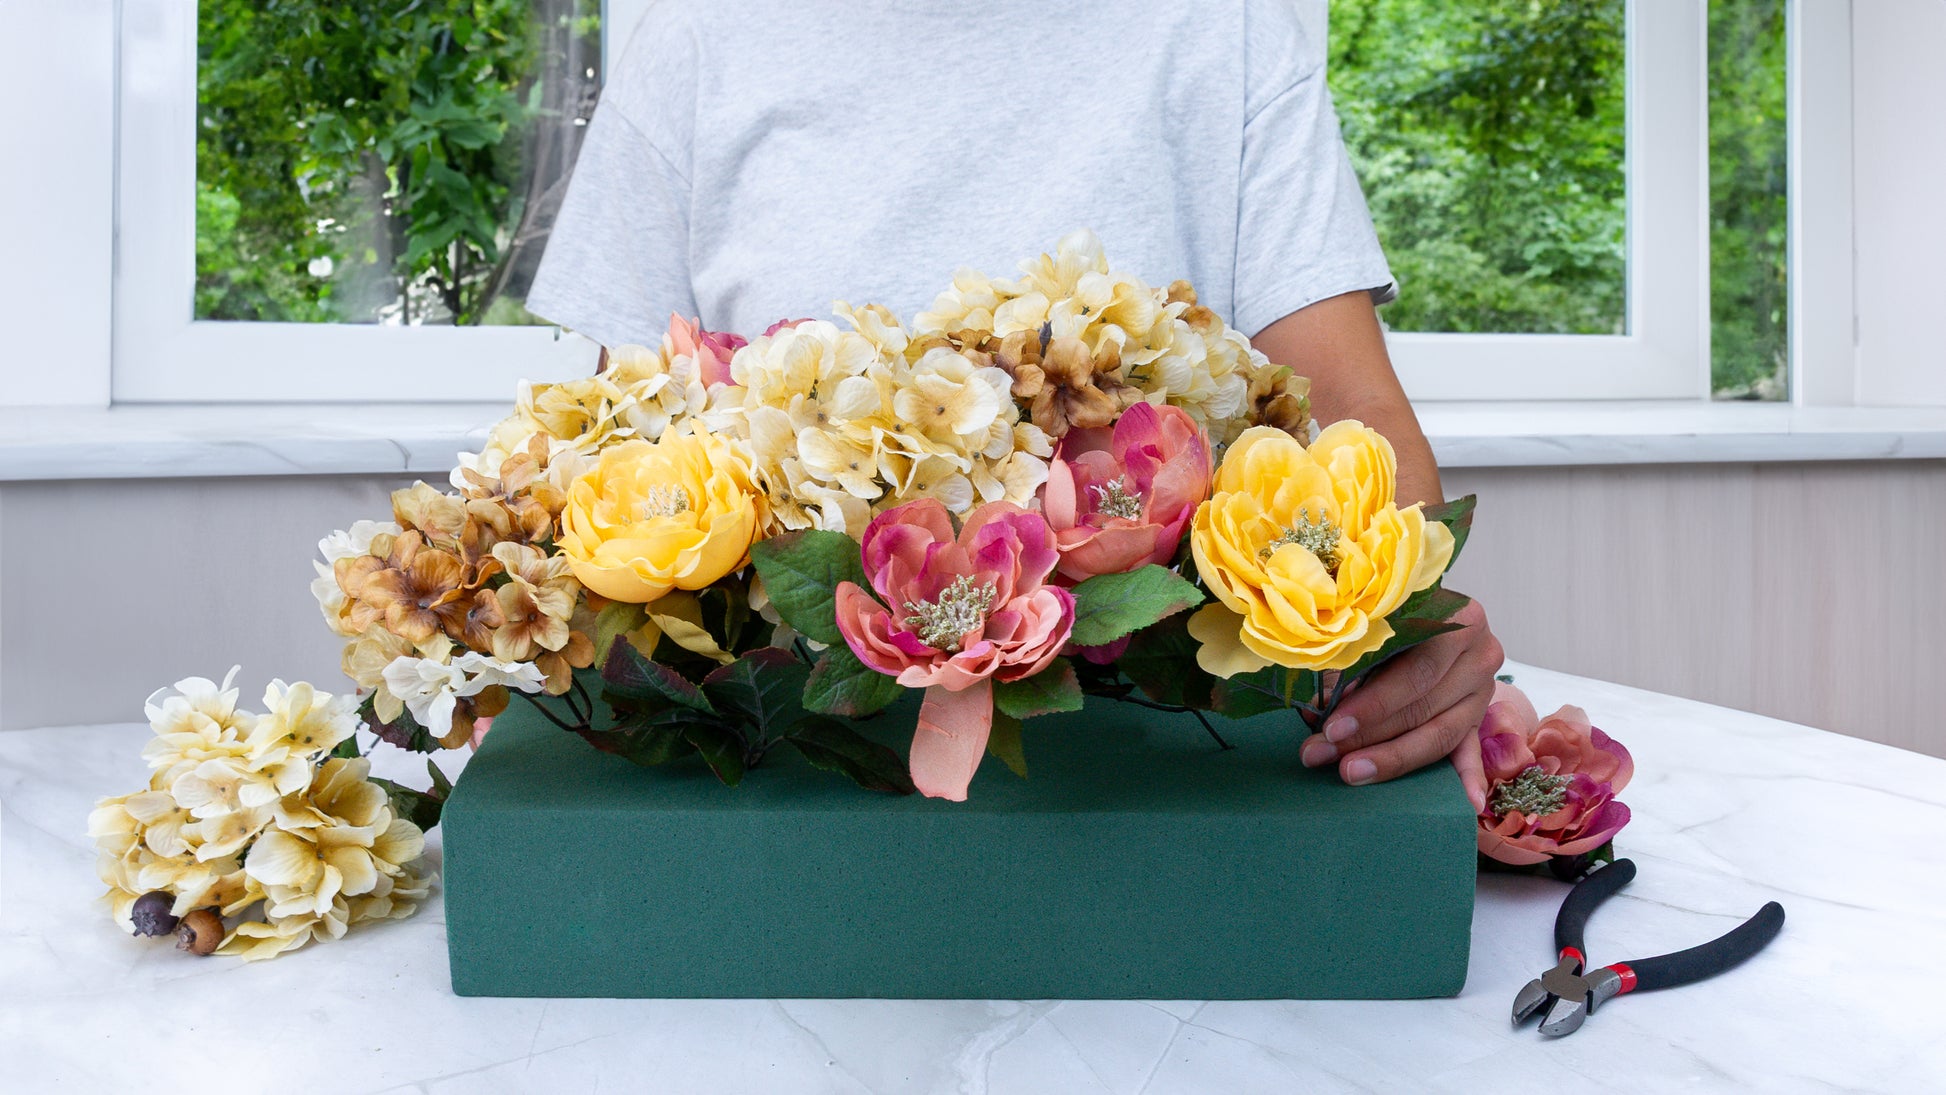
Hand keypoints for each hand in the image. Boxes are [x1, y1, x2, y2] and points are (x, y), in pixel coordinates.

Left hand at [1298, 596, 1502, 809]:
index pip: (1415, 673)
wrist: (1426, 604)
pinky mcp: (1480, 714)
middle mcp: (1480, 653)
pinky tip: (1468, 803)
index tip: (1331, 727)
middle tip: (1321, 754)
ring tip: (1350, 773)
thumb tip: (1318, 705)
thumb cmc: (1387, 608)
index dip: (1373, 705)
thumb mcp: (1372, 620)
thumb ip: (1352, 657)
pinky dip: (1468, 777)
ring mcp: (1483, 687)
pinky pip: (1472, 749)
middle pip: (1423, 709)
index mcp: (1459, 618)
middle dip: (1367, 736)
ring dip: (1393, 760)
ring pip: (1440, 734)